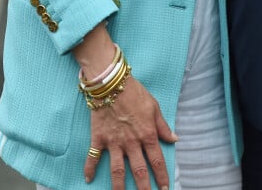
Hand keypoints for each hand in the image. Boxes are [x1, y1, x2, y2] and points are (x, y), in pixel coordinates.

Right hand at [83, 74, 177, 189]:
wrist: (111, 83)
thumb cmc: (135, 92)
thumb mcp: (154, 106)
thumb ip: (163, 126)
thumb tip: (174, 139)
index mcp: (147, 134)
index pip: (157, 161)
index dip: (162, 176)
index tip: (164, 188)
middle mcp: (132, 142)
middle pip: (139, 170)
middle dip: (144, 187)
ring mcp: (114, 142)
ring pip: (117, 171)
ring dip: (119, 187)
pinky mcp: (99, 138)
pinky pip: (93, 157)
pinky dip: (89, 169)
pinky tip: (87, 179)